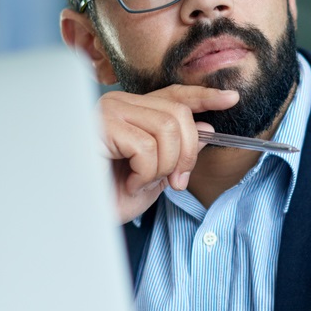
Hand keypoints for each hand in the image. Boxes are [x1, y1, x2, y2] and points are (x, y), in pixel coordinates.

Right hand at [97, 85, 238, 222]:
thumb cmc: (108, 196)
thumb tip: (205, 127)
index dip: (204, 96)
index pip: (174, 95)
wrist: (79, 216)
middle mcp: (120, 104)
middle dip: (186, 153)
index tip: (231, 98)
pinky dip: (145, 173)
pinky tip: (127, 183)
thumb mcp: (155, 174)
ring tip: (140, 183)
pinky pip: (146, 147)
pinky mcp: (101, 125)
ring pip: (168, 130)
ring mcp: (109, 111)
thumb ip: (177, 150)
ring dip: (164, 167)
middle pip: (179, 114)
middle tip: (175, 182)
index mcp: (133, 111)